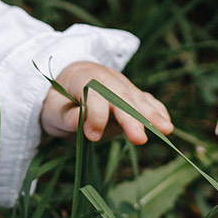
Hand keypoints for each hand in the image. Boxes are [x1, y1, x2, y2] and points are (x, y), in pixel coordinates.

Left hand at [41, 60, 172, 145]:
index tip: (92, 136)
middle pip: (120, 96)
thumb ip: (65, 116)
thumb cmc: (57, 101)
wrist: (65, 85)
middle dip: (131, 118)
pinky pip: (146, 100)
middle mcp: (106, 77)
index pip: (94, 94)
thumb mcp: (51, 109)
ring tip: (166, 130)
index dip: (95, 115)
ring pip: (137, 98)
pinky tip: (166, 124)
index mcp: (83, 77)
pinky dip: (157, 111)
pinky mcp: (130, 94)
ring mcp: (121, 84)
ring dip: (152, 114)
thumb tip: (81, 120)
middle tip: (140, 139)